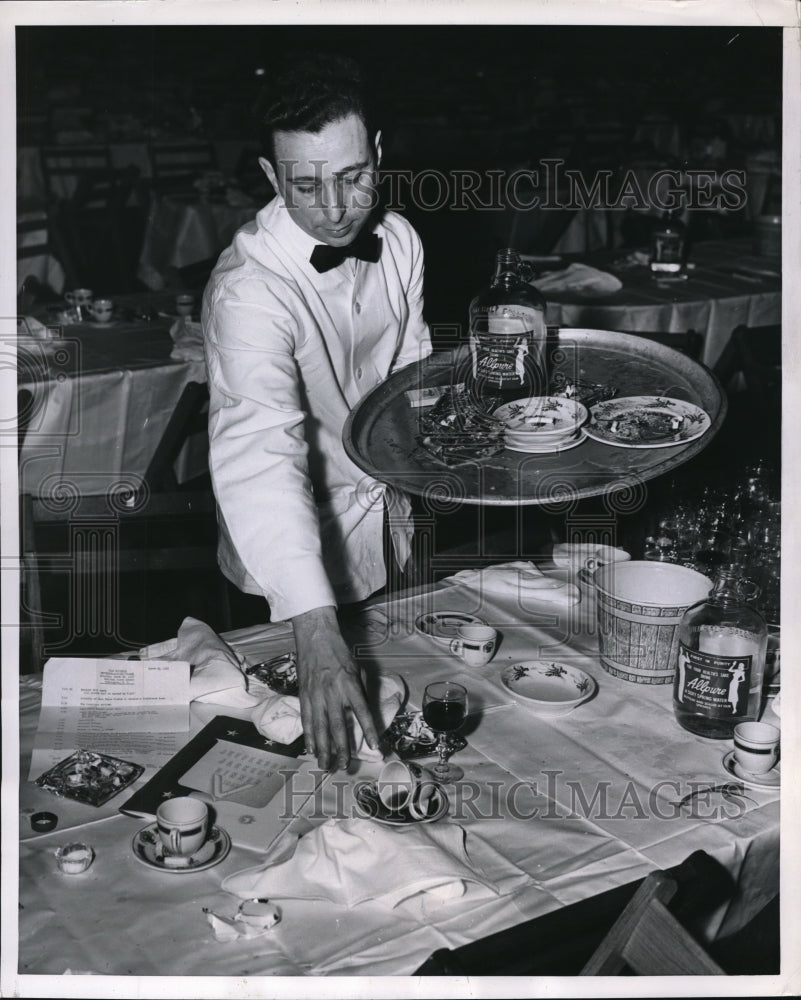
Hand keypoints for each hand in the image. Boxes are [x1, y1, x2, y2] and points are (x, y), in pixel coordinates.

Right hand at [291, 605, 378, 771]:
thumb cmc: (340, 653)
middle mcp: (333, 692)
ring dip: (323, 749)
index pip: (362, 712)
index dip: (369, 731)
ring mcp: (316, 695)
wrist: (316, 637)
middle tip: (345, 766)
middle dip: (342, 749)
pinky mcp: (304, 696)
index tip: (375, 747)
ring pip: (320, 728)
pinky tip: (311, 749)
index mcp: (350, 684)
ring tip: (326, 765)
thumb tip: (366, 714)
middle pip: (338, 727)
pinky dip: (309, 736)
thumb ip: (361, 691)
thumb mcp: (357, 669)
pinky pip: (307, 720)